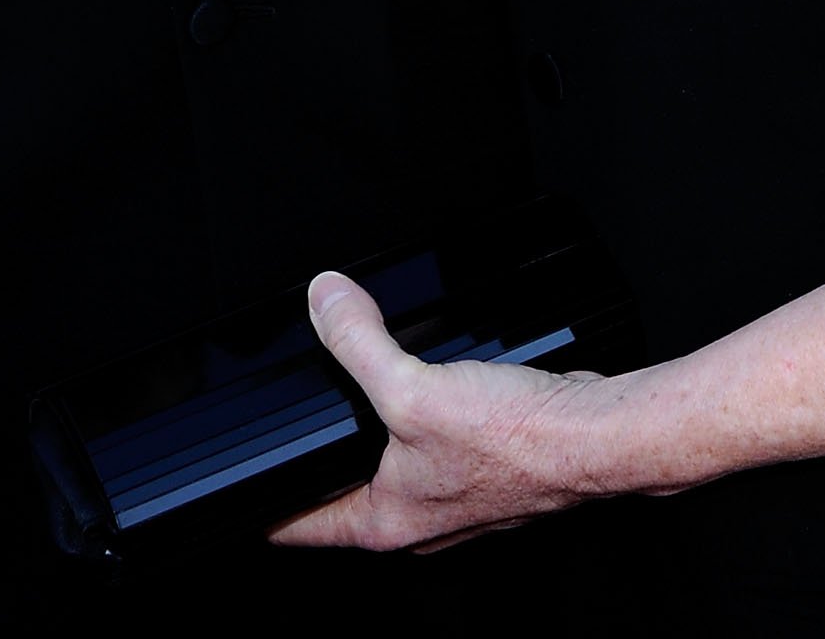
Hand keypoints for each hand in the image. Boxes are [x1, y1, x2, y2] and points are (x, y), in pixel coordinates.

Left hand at [269, 274, 615, 554]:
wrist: (591, 436)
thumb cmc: (515, 441)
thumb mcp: (412, 387)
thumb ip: (357, 342)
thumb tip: (323, 300)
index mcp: (384, 522)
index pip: (297, 525)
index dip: (260, 504)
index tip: (233, 486)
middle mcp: (415, 518)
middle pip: (343, 490)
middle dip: (322, 451)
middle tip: (297, 413)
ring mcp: (451, 496)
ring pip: (390, 465)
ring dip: (374, 430)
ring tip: (357, 388)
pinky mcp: (482, 468)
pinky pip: (430, 443)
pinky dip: (419, 414)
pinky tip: (427, 382)